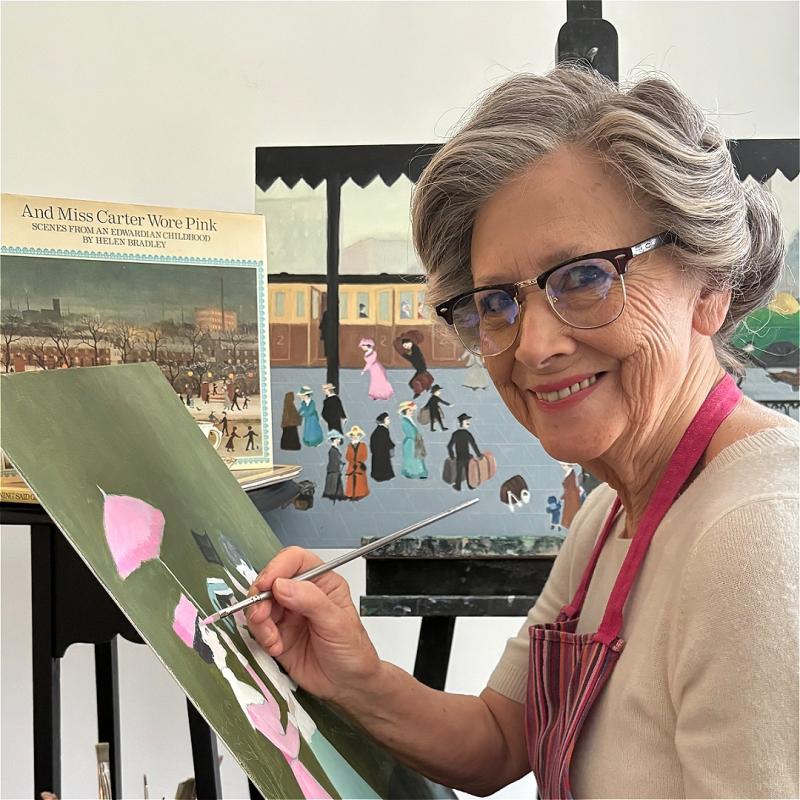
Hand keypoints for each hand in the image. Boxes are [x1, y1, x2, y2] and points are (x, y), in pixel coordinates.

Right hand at [245, 547, 381, 704]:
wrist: (348, 685)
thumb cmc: (353, 652)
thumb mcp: (337, 624)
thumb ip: (311, 601)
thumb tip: (282, 584)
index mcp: (322, 582)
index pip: (295, 560)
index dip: (277, 568)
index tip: (267, 584)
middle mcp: (303, 594)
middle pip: (271, 581)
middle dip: (261, 597)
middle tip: (261, 615)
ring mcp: (288, 614)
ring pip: (260, 604)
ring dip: (260, 621)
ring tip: (272, 639)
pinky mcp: (278, 634)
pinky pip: (258, 628)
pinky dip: (261, 637)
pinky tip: (276, 647)